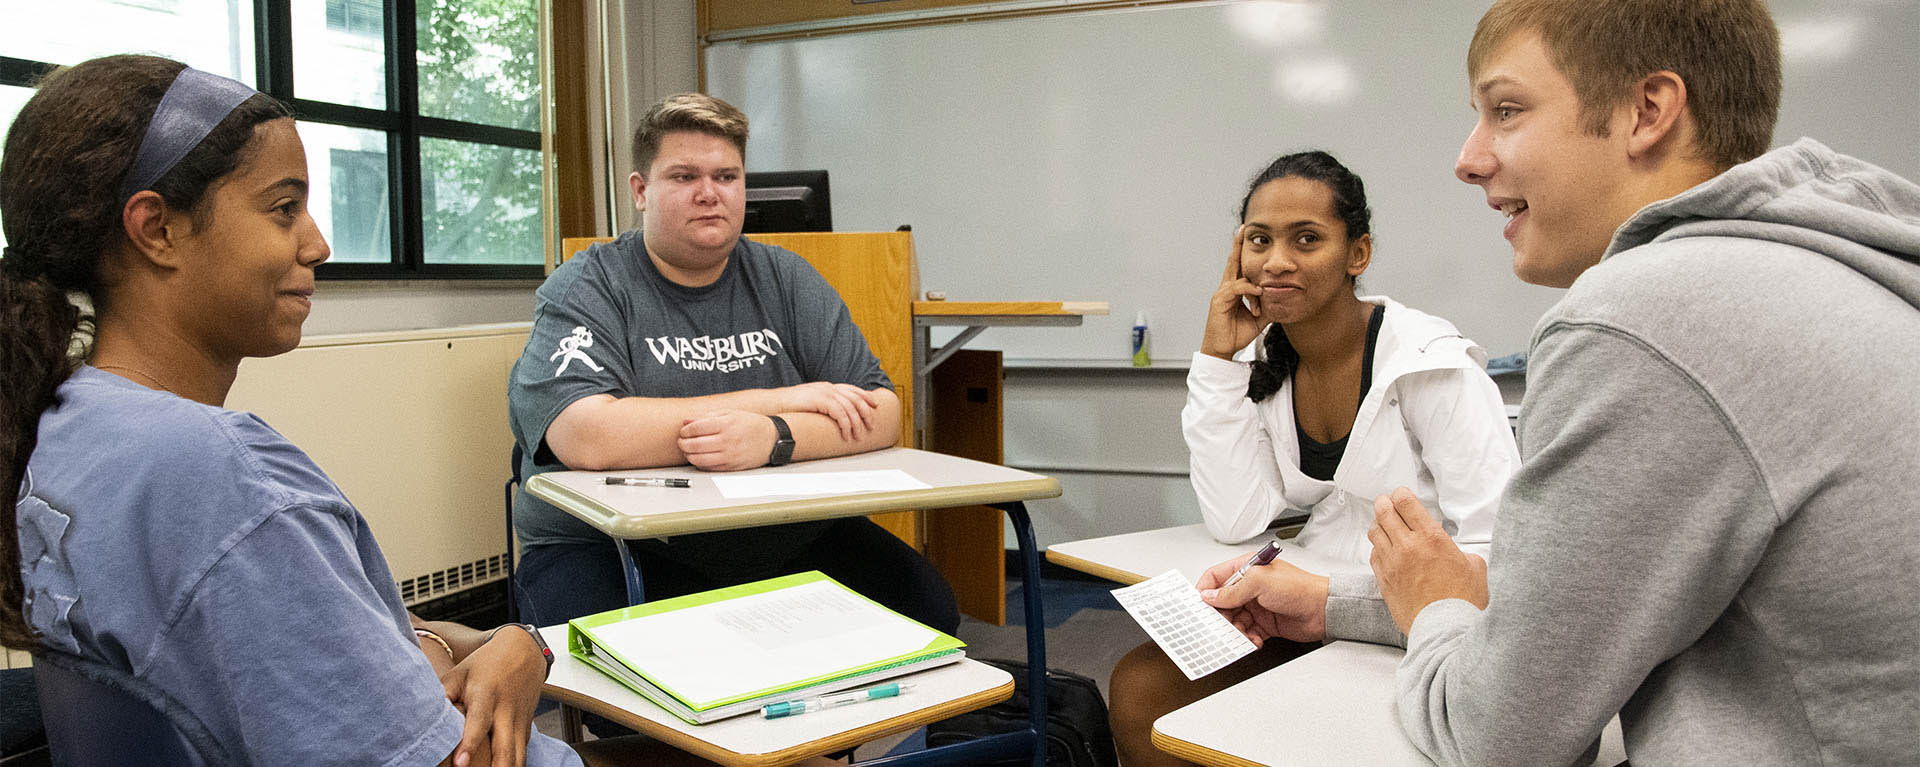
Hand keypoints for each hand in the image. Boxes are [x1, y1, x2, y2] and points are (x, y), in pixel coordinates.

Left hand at [440, 627, 544, 766]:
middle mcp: (505, 710)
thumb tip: (421, 714)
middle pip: (505, 747)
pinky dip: (515, 765)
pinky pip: (522, 752)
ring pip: (519, 754)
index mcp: (486, 695)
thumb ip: (443, 694)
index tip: (460, 764)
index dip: (469, 744)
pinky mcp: (526, 726)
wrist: (524, 651)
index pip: (478, 723)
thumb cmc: (486, 663)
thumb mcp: (460, 672)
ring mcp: (519, 720)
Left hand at [677, 410, 778, 470]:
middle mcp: (728, 441)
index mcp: (727, 424)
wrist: (771, 439)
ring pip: (699, 459)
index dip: (685, 430)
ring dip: (688, 455)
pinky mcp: (731, 467)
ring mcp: (730, 455)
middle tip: (681, 440)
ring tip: (687, 450)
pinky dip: (699, 463)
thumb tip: (686, 422)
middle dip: (683, 443)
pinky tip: (698, 457)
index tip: (683, 430)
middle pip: (695, 444)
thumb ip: (707, 416)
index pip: (696, 428)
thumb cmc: (750, 424)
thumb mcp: (730, 413)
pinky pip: (708, 467)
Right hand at [777, 382, 878, 442]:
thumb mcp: (808, 404)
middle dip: (865, 412)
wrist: (772, 404)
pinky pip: (840, 413)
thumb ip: (821, 407)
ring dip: (856, 423)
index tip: (874, 405)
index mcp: (826, 387)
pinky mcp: (820, 400)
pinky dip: (846, 425)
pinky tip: (846, 435)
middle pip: (854, 398)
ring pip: (849, 407)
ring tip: (858, 436)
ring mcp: (824, 392)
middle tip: (871, 426)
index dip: (865, 396)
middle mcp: (827, 387)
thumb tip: (831, 418)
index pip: (851, 389)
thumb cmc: (788, 408)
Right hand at [1195, 550, 1330, 643]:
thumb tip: (1210, 596)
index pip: (1216, 576)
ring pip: (1233, 620)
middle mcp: (1250, 586)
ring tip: (1240, 635)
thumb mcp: (1260, 583)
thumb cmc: (1300, 588)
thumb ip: (1232, 591)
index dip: (1204, 589)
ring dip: (1234, 630)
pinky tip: (1254, 640)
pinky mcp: (1265, 623)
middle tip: (1217, 626)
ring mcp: (1257, 605)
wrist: (1324, 611)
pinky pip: (1247, 632)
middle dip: (1219, 615)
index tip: (1197, 604)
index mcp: (1247, 569)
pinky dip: (1247, 638)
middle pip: (1222, 602)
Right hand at [1200, 225, 1266, 359]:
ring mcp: (1221, 294)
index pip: (1239, 267)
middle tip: (1242, 229)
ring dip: (1253, 277)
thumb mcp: (1259, 317)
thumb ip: (1268, 305)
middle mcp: (1226, 288)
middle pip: (1232, 263)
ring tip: (1264, 280)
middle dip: (1237, 245)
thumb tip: (1282, 298)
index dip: (1242, 252)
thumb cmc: (1237, 333)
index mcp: (1234, 291)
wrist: (1223, 349)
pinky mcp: (1219, 302)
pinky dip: (1249, 290)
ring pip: (1236, 276)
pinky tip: (1259, 292)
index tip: (1246, 237)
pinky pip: (1236, 289)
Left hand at [1367, 487, 1488, 634]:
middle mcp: (1408, 547)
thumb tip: (1456, 554)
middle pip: (1384, 512)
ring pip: (1374, 532)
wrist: (1447, 630)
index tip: (1401, 494)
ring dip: (1379, 524)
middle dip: (1384, 503)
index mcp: (1432, 538)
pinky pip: (1373, 556)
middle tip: (1385, 502)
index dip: (1401, 494)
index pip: (1405, 502)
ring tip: (1384, 524)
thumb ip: (1461, 552)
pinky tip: (1385, 550)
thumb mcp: (1475, 567)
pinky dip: (1378, 548)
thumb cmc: (1464, 602)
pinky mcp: (1384, 581)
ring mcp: (1392, 564)